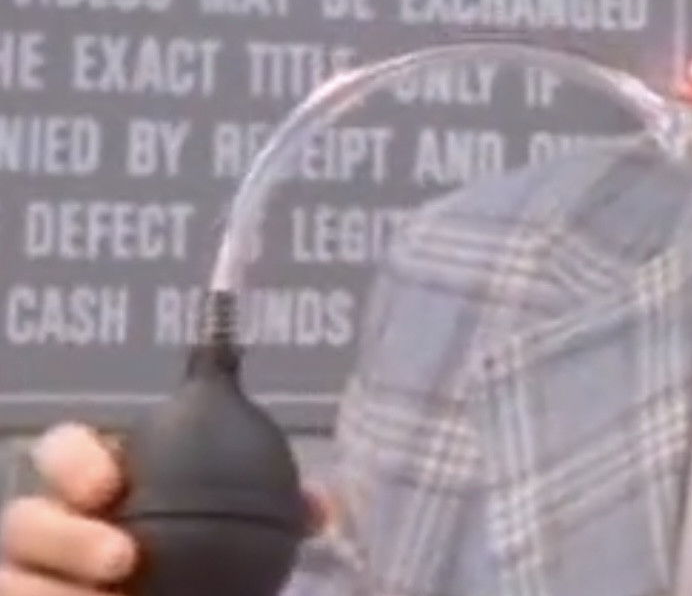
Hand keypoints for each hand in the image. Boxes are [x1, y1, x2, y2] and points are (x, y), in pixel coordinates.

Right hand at [0, 422, 334, 595]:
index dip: (78, 459)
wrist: (194, 592)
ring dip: (50, 591)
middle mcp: (54, 528)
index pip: (67, 449)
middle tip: (122, 558)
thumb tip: (321, 507)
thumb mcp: (242, 528)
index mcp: (100, 483)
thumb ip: (276, 508)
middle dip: (64, 535)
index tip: (110, 484)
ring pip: (12, 577)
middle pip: (26, 518)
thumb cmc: (207, 556)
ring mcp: (33, 575)